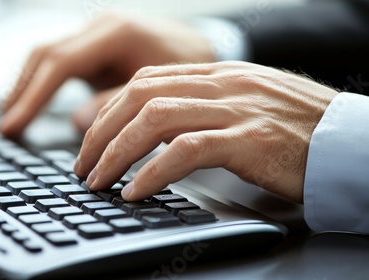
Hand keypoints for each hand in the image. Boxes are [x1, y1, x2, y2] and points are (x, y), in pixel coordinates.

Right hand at [0, 12, 215, 136]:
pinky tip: (33, 102)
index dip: (35, 96)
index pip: (61, 63)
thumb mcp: (163, 91)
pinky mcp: (96, 46)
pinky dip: (42, 83)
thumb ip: (120, 106)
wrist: (204, 48)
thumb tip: (77, 124)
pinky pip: (60, 61)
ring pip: (48, 55)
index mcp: (116, 33)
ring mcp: (97, 33)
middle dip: (23, 92)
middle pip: (46, 55)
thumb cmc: (193, 69)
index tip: (15, 125)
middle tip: (6, 127)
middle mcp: (101, 26)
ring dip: (26, 86)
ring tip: (12, 118)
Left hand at [74, 61, 338, 202]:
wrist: (350, 140)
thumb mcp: (242, 106)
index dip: (108, 111)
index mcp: (217, 75)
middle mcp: (221, 84)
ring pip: (155, 118)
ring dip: (116, 151)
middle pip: (140, 96)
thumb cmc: (296, 129)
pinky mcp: (249, 139)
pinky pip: (187, 150)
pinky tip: (134, 190)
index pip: (145, 81)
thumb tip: (153, 128)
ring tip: (97, 180)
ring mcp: (235, 108)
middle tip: (83, 165)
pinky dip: (153, 171)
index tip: (91, 141)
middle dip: (101, 132)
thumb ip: (200, 108)